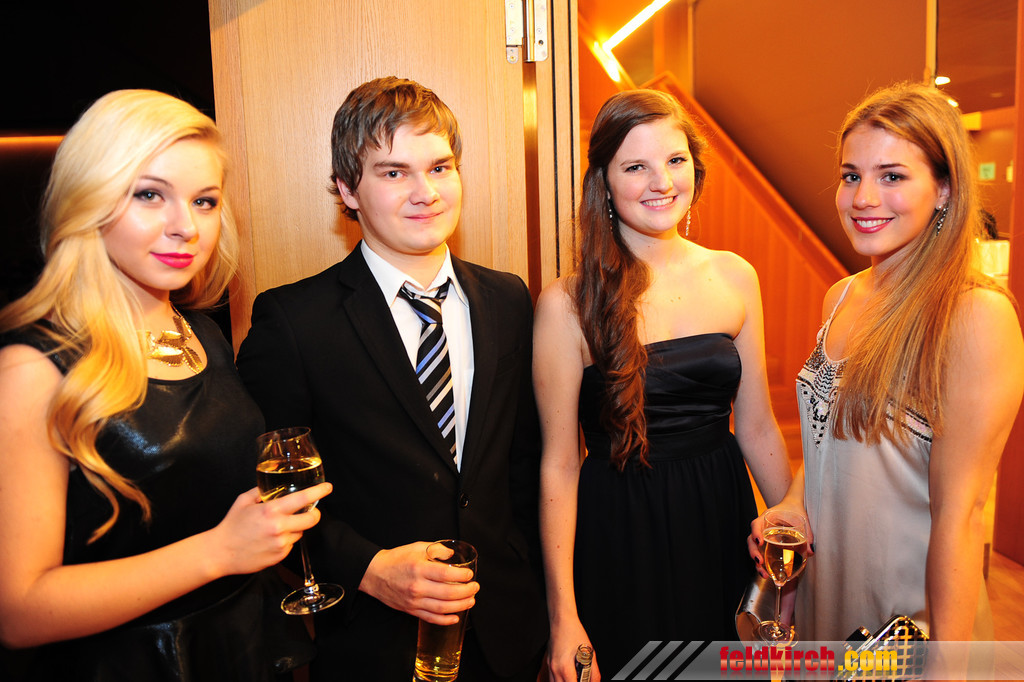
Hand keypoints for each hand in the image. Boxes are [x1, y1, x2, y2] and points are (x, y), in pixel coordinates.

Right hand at [207, 483, 331, 575]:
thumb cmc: (231, 526)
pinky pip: (291, 544)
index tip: (327, 487)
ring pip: (300, 532)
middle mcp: (279, 527)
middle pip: (312, 519)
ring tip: (277, 528)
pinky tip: (271, 540)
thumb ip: (261, 491)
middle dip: (314, 514)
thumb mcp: (244, 501)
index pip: (303, 499)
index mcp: (271, 511)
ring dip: (295, 528)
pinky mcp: (280, 556)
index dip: (318, 492)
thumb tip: (273, 486)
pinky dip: (286, 540)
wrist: (220, 553)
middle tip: (310, 511)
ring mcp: (280, 544)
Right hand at [359, 542, 478, 623]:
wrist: (374, 574)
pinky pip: (431, 618)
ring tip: (471, 601)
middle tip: (475, 587)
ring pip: (442, 608)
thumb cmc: (396, 559)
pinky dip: (445, 620)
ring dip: (460, 606)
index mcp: (419, 568)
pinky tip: (455, 617)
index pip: (446, 574)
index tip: (470, 574)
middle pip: (448, 593)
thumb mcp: (416, 547)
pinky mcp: (411, 610)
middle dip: (466, 591)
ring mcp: (414, 601)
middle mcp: (417, 586)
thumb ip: (436, 550)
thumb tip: (452, 555)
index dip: (462, 576)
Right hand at [547, 618, 599, 681]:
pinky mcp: (549, 662)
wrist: (561, 620)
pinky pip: (552, 678)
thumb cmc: (574, 632)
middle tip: (581, 679)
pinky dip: (560, 680)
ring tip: (575, 677)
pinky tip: (569, 675)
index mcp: (564, 668)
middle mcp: (554, 669)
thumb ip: (594, 671)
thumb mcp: (589, 653)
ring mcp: (550, 665)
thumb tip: (595, 681)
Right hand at [747, 502, 812, 580]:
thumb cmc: (794, 510)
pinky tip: (768, 574)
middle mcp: (761, 527)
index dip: (755, 533)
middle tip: (760, 562)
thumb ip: (807, 534)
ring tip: (765, 575)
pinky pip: (761, 553)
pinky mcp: (766, 543)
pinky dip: (763, 564)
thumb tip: (810, 552)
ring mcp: (762, 536)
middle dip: (753, 552)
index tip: (759, 542)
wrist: (792, 505)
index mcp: (766, 518)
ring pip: (754, 549)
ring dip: (757, 562)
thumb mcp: (801, 519)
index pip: (756, 524)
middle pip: (751, 540)